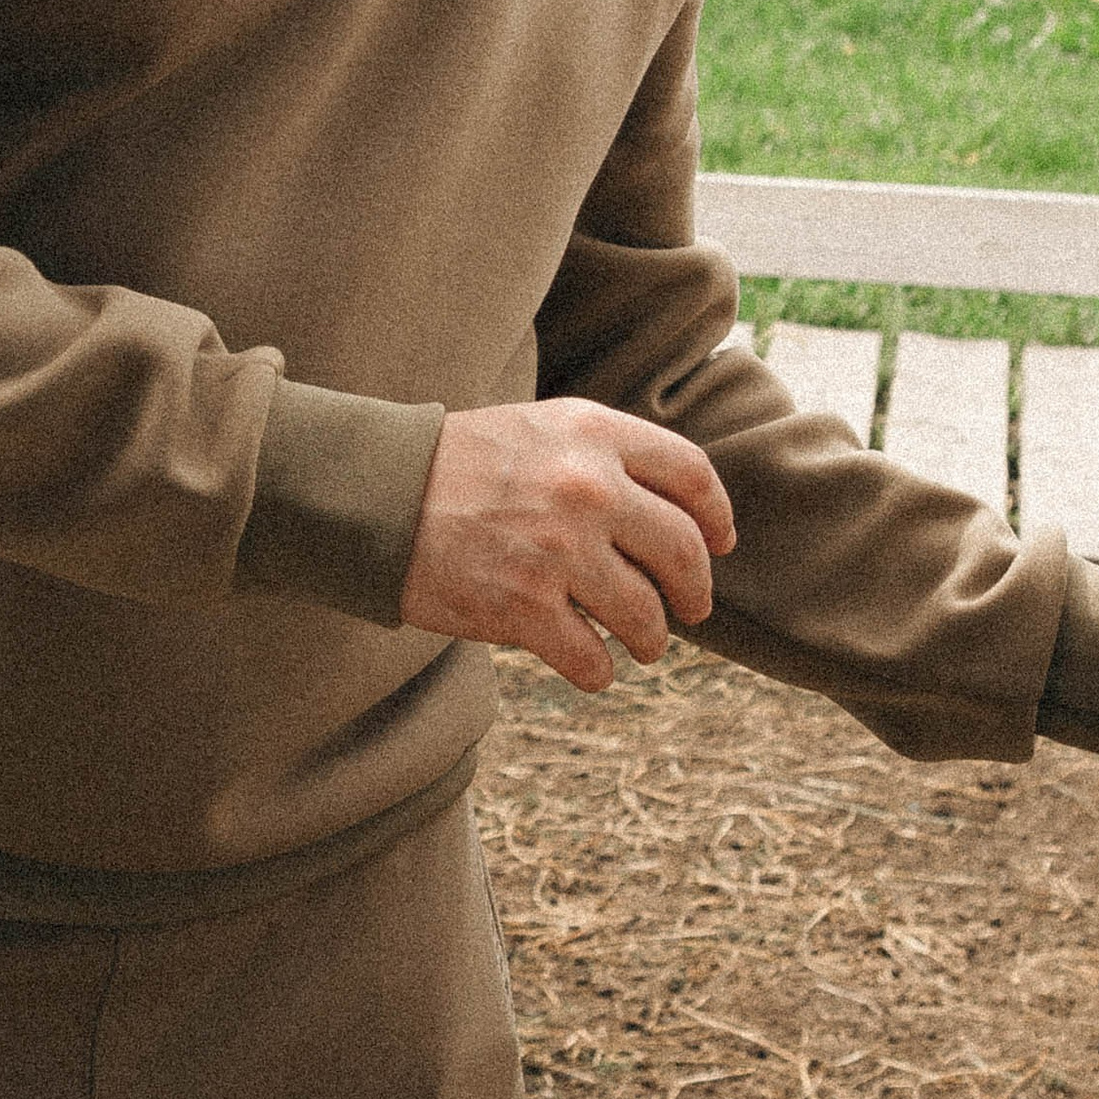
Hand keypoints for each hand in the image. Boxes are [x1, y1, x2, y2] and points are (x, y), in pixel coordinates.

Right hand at [399, 399, 736, 695]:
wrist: (376, 496)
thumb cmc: (458, 463)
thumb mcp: (540, 429)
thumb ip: (605, 457)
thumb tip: (675, 514)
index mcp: (592, 433)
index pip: (691, 474)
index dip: (717, 515)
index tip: (722, 542)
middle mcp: (586, 488)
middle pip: (683, 552)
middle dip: (695, 591)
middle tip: (691, 608)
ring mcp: (558, 551)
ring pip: (645, 616)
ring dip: (651, 639)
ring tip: (642, 643)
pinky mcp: (524, 608)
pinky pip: (592, 660)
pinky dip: (598, 670)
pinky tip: (589, 664)